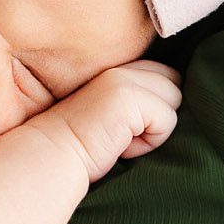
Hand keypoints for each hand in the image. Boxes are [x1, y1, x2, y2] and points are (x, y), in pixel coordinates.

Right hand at [44, 57, 181, 182]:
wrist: (50, 156)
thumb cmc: (80, 145)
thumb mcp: (109, 115)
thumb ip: (133, 100)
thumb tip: (173, 103)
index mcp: (115, 69)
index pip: (163, 73)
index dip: (156, 101)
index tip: (130, 125)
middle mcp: (120, 67)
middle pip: (173, 83)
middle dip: (159, 112)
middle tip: (126, 132)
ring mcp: (124, 79)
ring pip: (174, 99)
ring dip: (154, 128)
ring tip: (121, 138)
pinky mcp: (128, 97)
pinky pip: (167, 120)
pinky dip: (149, 142)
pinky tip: (120, 146)